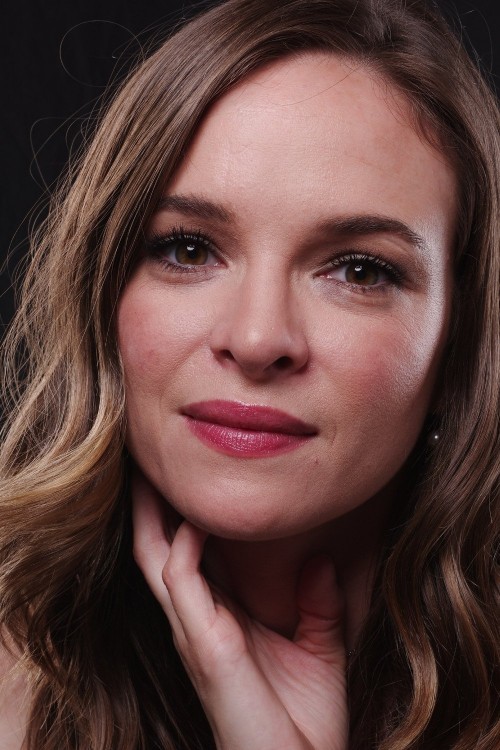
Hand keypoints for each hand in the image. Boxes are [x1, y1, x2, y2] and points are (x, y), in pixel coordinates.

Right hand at [132, 471, 348, 749]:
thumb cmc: (304, 721)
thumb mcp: (319, 648)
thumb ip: (318, 603)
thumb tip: (320, 557)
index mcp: (219, 619)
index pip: (186, 555)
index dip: (178, 515)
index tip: (185, 476)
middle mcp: (198, 622)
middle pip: (157, 548)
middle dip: (149, 505)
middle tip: (149, 461)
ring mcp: (196, 633)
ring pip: (157, 558)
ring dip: (154, 514)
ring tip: (154, 472)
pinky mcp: (205, 647)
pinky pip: (182, 581)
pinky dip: (185, 545)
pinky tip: (200, 519)